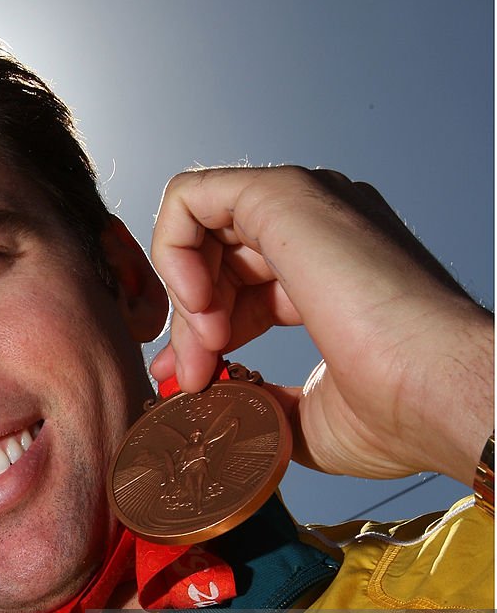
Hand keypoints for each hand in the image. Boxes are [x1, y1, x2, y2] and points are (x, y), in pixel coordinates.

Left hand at [149, 165, 493, 483]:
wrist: (441, 395)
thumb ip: (256, 398)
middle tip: (190, 376)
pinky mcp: (282, 195)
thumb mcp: (301, 416)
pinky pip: (189, 197)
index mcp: (326, 274)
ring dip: (183, 296)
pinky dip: (172, 252)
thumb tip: (217, 397)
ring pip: (198, 227)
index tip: (193, 382)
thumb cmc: (396, 413)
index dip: (200, 335)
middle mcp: (317, 231)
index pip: (237, 289)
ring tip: (204, 350)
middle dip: (187, 323)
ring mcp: (303, 207)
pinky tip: (198, 308)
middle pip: (213, 259)